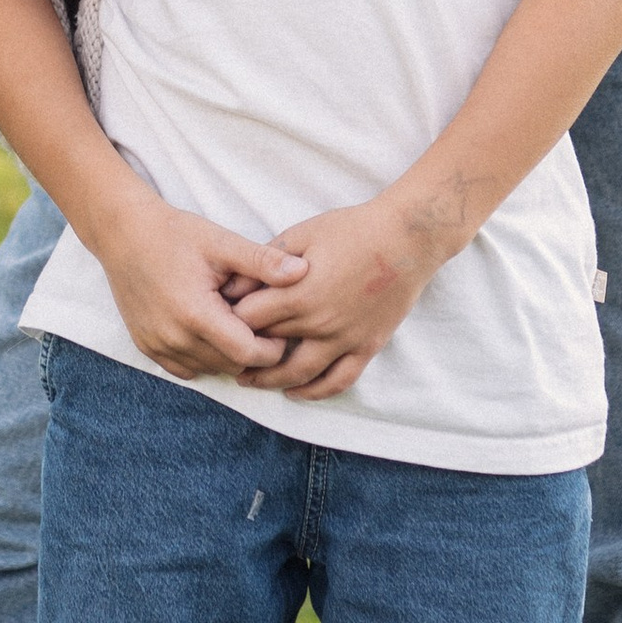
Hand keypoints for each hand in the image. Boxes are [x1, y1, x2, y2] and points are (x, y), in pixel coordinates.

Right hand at [99, 191, 305, 381]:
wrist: (123, 234)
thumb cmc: (174, 234)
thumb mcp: (221, 242)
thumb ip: (263, 261)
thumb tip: (303, 272)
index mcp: (197, 314)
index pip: (248, 354)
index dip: (272, 346)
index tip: (280, 327)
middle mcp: (174, 338)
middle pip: (233, 365)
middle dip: (253, 351)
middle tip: (262, 324)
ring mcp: (157, 345)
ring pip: (210, 369)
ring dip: (228, 354)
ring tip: (235, 323)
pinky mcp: (147, 347)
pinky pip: (185, 369)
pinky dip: (203, 357)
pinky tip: (210, 331)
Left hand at [236, 191, 464, 399]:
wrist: (406, 239)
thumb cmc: (352, 229)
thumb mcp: (302, 234)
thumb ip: (267, 261)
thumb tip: (234, 281)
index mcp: (299, 294)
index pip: (248, 319)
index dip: (227, 319)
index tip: (215, 318)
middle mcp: (319, 323)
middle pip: (267, 346)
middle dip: (240, 349)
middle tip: (219, 351)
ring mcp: (344, 339)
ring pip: (298, 373)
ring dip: (269, 381)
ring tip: (247, 381)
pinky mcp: (366, 347)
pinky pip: (339, 381)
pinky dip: (315, 392)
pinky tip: (296, 393)